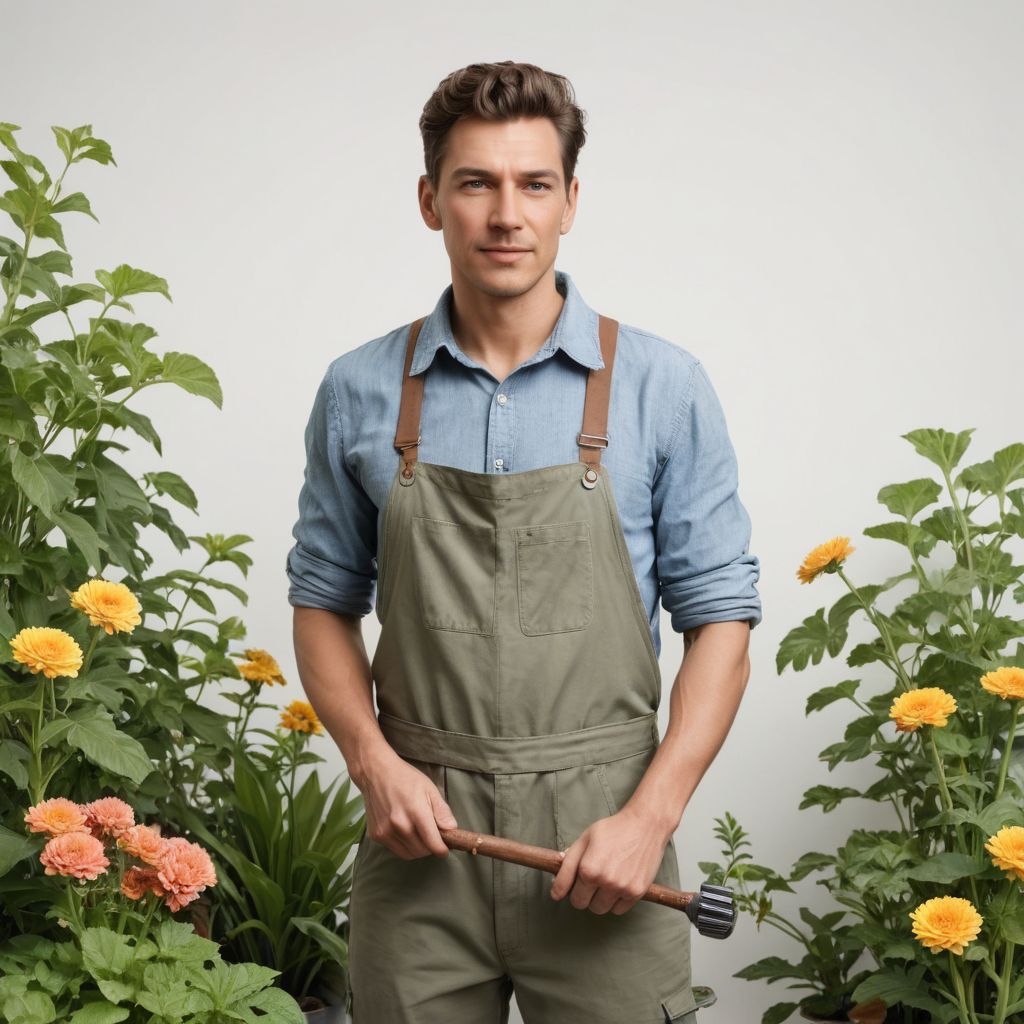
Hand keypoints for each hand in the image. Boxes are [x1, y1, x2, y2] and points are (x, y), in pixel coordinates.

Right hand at [359, 748, 457, 859]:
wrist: (376, 773)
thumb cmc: (405, 778)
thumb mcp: (430, 789)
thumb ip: (442, 811)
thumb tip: (452, 829)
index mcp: (416, 812)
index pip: (433, 844)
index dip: (442, 850)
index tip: (445, 849)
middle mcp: (400, 825)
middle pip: (422, 851)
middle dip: (430, 847)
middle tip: (432, 837)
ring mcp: (386, 831)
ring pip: (409, 855)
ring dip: (418, 849)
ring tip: (419, 835)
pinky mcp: (376, 836)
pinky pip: (396, 850)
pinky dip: (404, 846)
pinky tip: (405, 832)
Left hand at [549, 805, 669, 914]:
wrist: (645, 825)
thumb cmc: (613, 830)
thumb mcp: (584, 839)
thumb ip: (567, 864)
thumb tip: (555, 890)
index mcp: (588, 868)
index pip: (570, 896)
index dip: (567, 891)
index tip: (568, 889)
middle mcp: (605, 881)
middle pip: (583, 904)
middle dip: (583, 894)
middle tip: (589, 879)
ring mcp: (622, 888)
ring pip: (600, 909)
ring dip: (599, 899)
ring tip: (604, 880)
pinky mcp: (637, 893)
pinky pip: (618, 910)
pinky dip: (615, 901)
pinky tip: (617, 884)